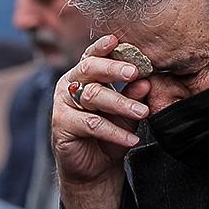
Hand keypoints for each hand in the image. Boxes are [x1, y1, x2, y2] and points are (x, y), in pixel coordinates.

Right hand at [52, 33, 150, 192]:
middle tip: (135, 72)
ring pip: (93, 96)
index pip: (93, 55)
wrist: (95, 169)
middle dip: (114, 68)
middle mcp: (70, 85)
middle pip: (90, 68)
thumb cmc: (110, 135)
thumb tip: (146, 80)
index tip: (117, 40)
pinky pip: (90, 124)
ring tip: (142, 112)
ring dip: (121, 103)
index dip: (103, 46)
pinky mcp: (61, 124)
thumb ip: (133, 95)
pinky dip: (114, 132)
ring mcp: (63, 104)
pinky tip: (130, 139)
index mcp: (84, 75)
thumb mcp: (126, 113)